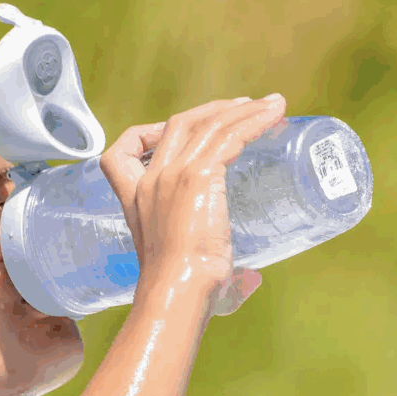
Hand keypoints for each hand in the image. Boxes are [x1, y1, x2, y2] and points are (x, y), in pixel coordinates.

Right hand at [99, 93, 285, 316]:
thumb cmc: (180, 288)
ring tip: (273, 104)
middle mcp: (152, 178)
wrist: (176, 291)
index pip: (122, 151)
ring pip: (211, 124)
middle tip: (245, 107)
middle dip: (215, 110)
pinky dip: (254, 121)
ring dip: (245, 110)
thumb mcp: (179, 261)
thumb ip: (205, 262)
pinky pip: (230, 136)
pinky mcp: (200, 176)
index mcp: (137, 197)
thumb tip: (250, 281)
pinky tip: (274, 115)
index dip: (146, 133)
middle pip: (181, 123)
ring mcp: (175, 174)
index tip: (177, 132)